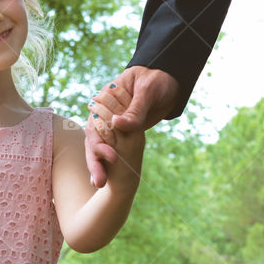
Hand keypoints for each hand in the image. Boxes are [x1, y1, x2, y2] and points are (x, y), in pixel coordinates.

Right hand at [85, 66, 178, 186]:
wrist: (170, 81)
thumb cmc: (157, 80)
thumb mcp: (148, 91)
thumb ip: (135, 110)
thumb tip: (118, 124)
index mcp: (105, 96)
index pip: (96, 123)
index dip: (99, 142)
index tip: (112, 158)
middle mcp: (105, 111)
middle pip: (94, 138)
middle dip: (95, 160)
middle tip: (100, 181)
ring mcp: (112, 123)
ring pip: (99, 146)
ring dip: (97, 166)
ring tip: (99, 184)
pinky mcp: (122, 132)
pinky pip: (111, 148)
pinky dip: (106, 163)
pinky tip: (103, 180)